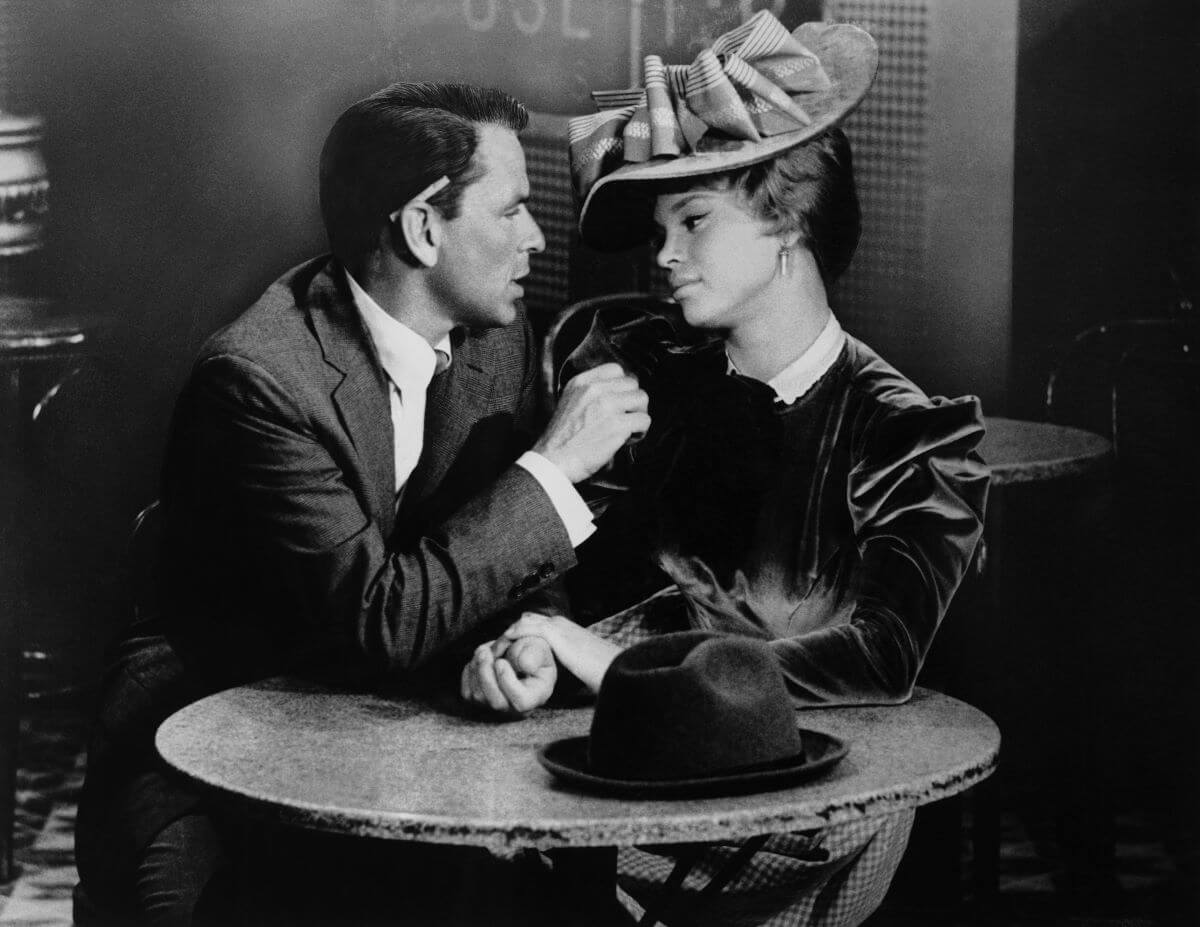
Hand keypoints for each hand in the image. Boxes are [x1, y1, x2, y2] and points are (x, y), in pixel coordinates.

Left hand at [460, 635, 555, 715]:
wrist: (518, 655)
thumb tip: (524, 665)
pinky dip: (470, 672)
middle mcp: (517, 709)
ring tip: (485, 650)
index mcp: (536, 696)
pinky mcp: (479, 704)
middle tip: (484, 652)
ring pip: (478, 697)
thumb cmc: (531, 652)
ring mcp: (497, 709)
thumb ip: (534, 654)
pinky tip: (480, 660)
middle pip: (496, 704)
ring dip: (477, 669)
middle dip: (486, 676)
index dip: (507, 682)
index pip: (521, 702)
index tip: (501, 661)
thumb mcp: (538, 648)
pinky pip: (468, 692)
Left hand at [501, 612, 619, 694]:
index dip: (520, 637)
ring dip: (508, 637)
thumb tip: (563, 672)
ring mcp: (558, 626)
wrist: (614, 667)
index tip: (508, 653)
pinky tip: (503, 651)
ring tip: (495, 653)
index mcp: (566, 629)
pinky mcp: (555, 633)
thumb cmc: (603, 670)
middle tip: (497, 652)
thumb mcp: (582, 663)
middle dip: (511, 635)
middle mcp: (560, 623)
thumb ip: (569, 661)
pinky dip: (512, 638)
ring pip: (523, 623)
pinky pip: (525, 630)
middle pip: (527, 620)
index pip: (536, 624)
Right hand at [533, 363, 649, 482]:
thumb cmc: (561, 440)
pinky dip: (640, 432)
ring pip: (642, 399)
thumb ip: (590, 394)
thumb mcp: (569, 403)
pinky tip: (627, 440)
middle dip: (632, 402)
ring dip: (638, 415)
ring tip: (627, 429)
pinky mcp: (617, 424)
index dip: (622, 386)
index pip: (615, 369)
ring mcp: (607, 405)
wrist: (553, 461)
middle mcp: (595, 389)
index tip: (620, 400)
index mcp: (581, 382)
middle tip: (624, 418)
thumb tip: (616, 394)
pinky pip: (644, 420)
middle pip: (632, 383)